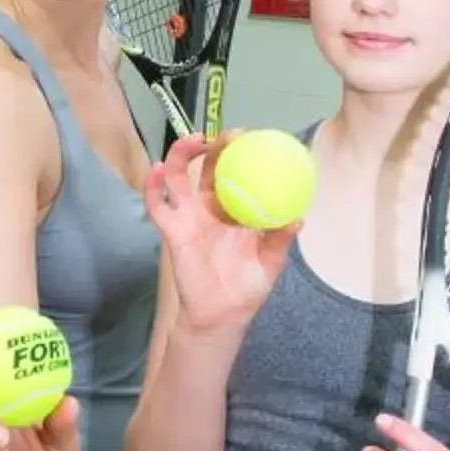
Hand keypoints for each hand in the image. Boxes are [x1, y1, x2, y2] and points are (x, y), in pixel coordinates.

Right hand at [145, 134, 296, 334]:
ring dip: (179, 155)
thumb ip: (280, 239)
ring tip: (191, 141)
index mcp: (232, 209)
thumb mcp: (270, 262)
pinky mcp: (172, 231)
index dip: (237, 152)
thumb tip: (297, 219)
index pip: (232, 172)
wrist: (222, 314)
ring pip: (176, 177)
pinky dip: (152, 187)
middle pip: (203, 166)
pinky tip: (156, 172)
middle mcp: (207, 207)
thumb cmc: (246, 287)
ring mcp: (187, 217)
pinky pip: (157, 206)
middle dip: (211, 145)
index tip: (249, 137)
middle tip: (224, 135)